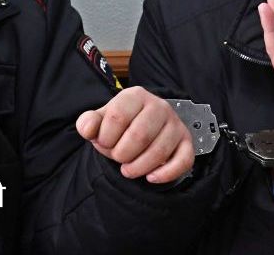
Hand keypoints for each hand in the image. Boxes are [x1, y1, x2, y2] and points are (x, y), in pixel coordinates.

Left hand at [76, 86, 193, 183]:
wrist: (142, 127)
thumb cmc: (120, 125)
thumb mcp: (101, 120)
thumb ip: (88, 123)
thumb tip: (87, 129)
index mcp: (135, 96)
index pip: (118, 116)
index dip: (105, 137)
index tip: (103, 143)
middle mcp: (159, 106)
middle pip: (140, 135)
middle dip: (122, 154)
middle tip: (117, 157)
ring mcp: (175, 124)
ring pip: (160, 151)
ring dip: (139, 167)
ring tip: (128, 170)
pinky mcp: (186, 142)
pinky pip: (183, 160)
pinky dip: (166, 174)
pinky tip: (151, 177)